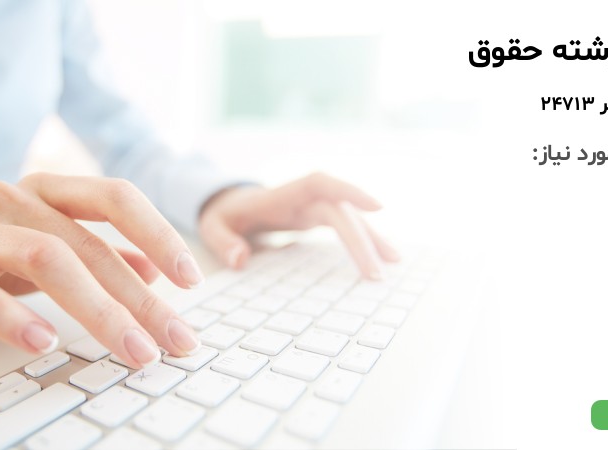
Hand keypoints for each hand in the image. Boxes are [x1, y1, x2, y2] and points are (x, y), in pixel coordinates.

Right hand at [0, 173, 202, 366]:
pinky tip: (44, 342)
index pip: (116, 197)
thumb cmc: (7, 253)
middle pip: (87, 244)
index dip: (159, 233)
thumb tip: (158, 273)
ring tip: (129, 348)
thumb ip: (107, 254)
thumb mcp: (61, 246)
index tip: (192, 279)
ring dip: (95, 309)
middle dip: (138, 298)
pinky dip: (10, 318)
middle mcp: (14, 198)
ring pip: (42, 259)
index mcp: (52, 190)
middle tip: (171, 338)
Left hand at [198, 172, 399, 277]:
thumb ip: (222, 241)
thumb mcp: (212, 226)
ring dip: (373, 238)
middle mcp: (305, 197)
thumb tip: (240, 259)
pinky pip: (347, 226)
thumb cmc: (224, 214)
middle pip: (341, 211)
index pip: (321, 184)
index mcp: (283, 194)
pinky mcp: (319, 218)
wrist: (229, 204)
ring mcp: (314, 207)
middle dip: (362, 239)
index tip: (378, 207)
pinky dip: (364, 241)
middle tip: (377, 273)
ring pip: (351, 218)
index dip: (349, 191)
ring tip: (395, 262)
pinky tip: (382, 258)